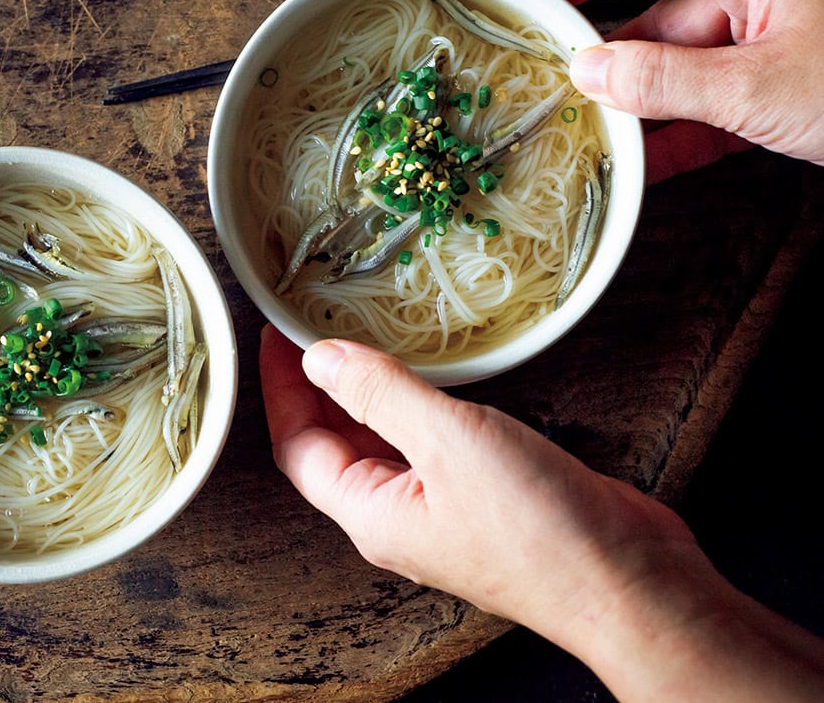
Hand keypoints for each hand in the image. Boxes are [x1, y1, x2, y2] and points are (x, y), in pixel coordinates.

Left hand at [260, 326, 823, 698]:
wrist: (629, 584)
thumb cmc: (538, 529)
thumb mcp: (448, 441)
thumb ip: (380, 394)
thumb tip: (318, 358)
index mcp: (370, 513)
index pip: (296, 445)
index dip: (280, 386)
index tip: (279, 333)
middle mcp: (396, 516)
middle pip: (333, 444)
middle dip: (318, 385)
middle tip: (317, 323)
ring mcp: (440, 510)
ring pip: (383, 442)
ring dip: (368, 393)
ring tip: (362, 336)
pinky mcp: (483, 499)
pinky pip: (430, 445)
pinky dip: (418, 405)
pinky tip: (430, 374)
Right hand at [530, 0, 823, 183]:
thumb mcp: (757, 84)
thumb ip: (666, 79)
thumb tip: (591, 71)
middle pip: (659, 22)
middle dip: (611, 64)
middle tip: (552, 87)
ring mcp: (773, 44)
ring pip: (682, 72)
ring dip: (641, 110)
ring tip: (588, 133)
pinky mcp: (781, 93)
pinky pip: (712, 110)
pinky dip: (679, 138)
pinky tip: (640, 164)